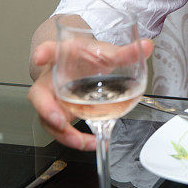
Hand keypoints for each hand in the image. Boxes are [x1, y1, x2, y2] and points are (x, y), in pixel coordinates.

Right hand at [27, 38, 153, 149]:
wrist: (79, 65)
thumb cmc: (86, 57)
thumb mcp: (106, 52)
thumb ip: (125, 52)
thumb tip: (149, 45)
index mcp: (61, 55)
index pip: (48, 49)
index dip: (43, 52)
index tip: (41, 56)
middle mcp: (50, 79)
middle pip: (39, 94)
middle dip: (46, 108)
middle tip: (58, 119)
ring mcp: (51, 99)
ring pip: (48, 118)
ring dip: (64, 132)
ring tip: (82, 141)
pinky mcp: (58, 115)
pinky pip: (62, 129)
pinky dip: (76, 138)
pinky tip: (94, 142)